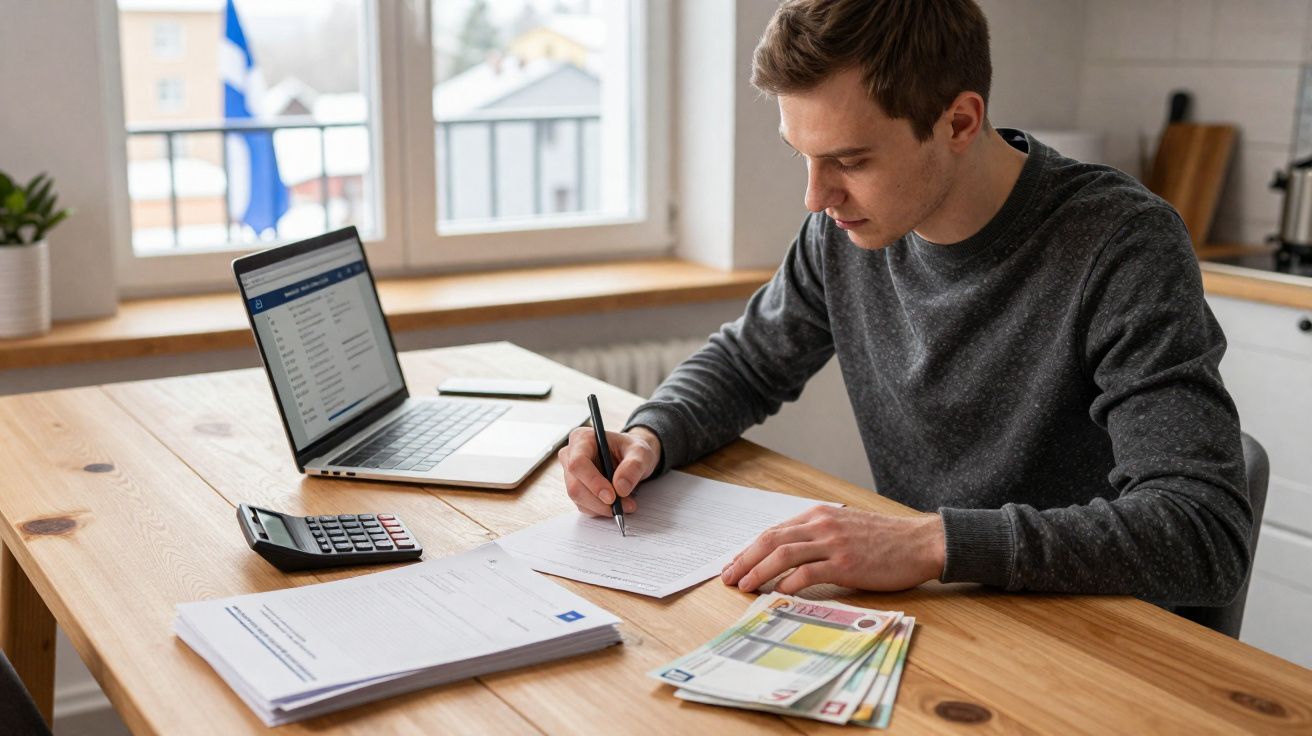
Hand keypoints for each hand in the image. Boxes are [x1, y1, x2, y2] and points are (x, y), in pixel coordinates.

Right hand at [558, 425, 661, 516]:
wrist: (632, 457)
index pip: (578, 463)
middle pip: (575, 486)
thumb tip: (620, 488)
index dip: (593, 482)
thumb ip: (633, 466)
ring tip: (625, 504)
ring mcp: (571, 474)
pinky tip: (616, 505)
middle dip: (599, 501)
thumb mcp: (641, 452)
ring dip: (602, 507)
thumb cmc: (632, 449)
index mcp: (582, 439)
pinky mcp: (577, 489)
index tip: (612, 497)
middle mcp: (571, 456)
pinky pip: (584, 506)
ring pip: (578, 499)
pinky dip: (601, 510)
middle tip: (622, 506)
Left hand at [720, 506, 945, 594]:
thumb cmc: (886, 540)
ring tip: (744, 586)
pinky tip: (778, 594)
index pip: (774, 531)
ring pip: (783, 554)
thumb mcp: (846, 528)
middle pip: (770, 539)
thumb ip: (819, 536)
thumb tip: (789, 556)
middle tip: (727, 577)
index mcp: (819, 515)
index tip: (734, 565)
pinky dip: (788, 584)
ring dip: (758, 571)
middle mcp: (821, 524)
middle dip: (744, 559)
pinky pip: (808, 573)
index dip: (750, 549)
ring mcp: (833, 543)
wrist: (921, 542)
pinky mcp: (845, 563)